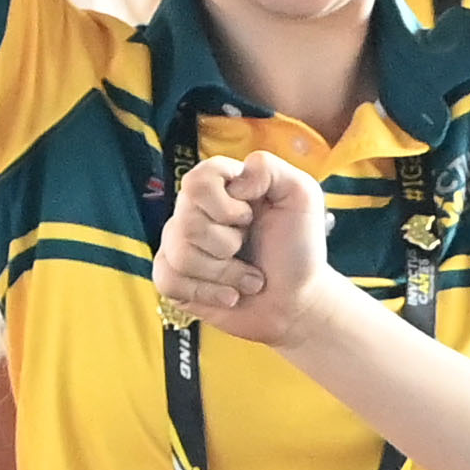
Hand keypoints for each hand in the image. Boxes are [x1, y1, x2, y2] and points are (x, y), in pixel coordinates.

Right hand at [152, 149, 340, 343]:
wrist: (296, 300)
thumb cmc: (298, 249)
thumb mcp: (301, 197)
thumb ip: (269, 169)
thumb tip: (235, 179)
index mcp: (222, 186)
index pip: (197, 181)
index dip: (224, 206)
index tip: (249, 217)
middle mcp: (195, 210)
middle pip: (188, 222)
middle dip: (228, 245)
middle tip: (248, 248)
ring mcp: (180, 244)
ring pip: (181, 256)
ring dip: (225, 273)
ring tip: (247, 277)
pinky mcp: (174, 277)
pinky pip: (168, 281)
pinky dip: (208, 294)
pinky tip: (229, 294)